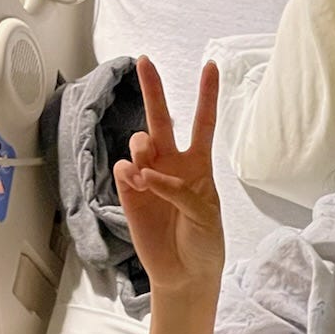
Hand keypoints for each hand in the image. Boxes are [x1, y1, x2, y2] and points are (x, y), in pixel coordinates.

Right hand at [113, 56, 223, 298]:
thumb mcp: (206, 215)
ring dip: (142, 146)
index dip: (206, 95)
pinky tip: (137, 185)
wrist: (185, 273)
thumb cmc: (203, 242)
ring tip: (147, 168)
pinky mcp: (129, 194)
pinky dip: (130, 173)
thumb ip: (181, 190)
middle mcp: (171, 164)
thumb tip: (147, 174)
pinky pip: (124, 169)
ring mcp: (147, 177)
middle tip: (144, 61)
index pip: (203, 123)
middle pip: (160, 118)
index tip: (210, 65)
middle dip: (152, 88)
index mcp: (198, 165)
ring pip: (139, 141)